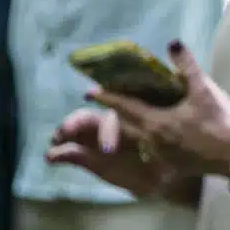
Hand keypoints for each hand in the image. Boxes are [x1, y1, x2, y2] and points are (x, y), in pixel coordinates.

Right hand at [43, 105, 184, 199]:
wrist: (173, 178)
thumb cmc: (177, 146)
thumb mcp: (178, 123)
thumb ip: (174, 95)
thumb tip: (176, 50)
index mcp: (131, 113)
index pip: (112, 102)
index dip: (100, 97)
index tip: (90, 94)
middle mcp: (112, 125)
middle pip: (89, 118)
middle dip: (76, 122)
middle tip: (67, 131)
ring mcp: (99, 143)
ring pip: (77, 134)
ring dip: (64, 136)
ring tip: (56, 143)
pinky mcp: (93, 160)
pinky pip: (74, 155)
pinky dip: (61, 154)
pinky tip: (51, 157)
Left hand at [87, 41, 229, 174]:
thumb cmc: (219, 123)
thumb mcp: (204, 91)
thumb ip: (187, 67)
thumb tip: (173, 44)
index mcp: (156, 123)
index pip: (124, 107)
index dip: (107, 97)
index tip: (90, 91)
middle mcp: (153, 141)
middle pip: (128, 123)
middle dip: (118, 111)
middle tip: (111, 100)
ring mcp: (163, 155)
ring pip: (141, 136)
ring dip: (135, 124)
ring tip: (136, 112)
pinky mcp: (174, 163)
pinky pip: (154, 148)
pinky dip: (151, 136)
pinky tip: (159, 130)